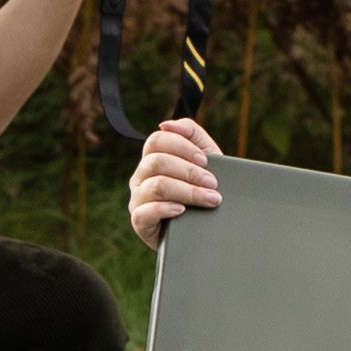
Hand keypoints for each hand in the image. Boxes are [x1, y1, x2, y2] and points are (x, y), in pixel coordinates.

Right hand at [126, 116, 222, 245]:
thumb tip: (166, 124)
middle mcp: (141, 176)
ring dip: (188, 191)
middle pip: (157, 162)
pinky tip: (183, 210)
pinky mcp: (139, 221)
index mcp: (153, 157)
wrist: (205, 226)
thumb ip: (192, 135)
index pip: (157, 140)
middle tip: (213, 183)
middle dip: (190, 171)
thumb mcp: (206, 159)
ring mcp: (137, 198)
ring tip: (210, 199)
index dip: (182, 147)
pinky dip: (166, 209)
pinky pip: (145, 212)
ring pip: (156, 186)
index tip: (205, 160)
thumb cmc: (204, 188)